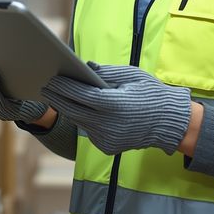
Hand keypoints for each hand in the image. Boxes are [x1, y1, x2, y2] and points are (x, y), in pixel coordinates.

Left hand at [41, 63, 191, 155]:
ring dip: (67, 109)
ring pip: (79, 122)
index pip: (80, 94)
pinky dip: (83, 120)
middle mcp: (108, 124)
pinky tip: (76, 109)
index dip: (63, 86)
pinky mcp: (108, 147)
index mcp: (114, 104)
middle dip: (58, 98)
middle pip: (73, 110)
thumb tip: (84, 67)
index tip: (51, 79)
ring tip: (56, 96)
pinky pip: (90, 131)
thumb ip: (107, 72)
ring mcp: (108, 138)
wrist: (169, 122)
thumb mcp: (131, 76)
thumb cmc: (151, 93)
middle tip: (45, 88)